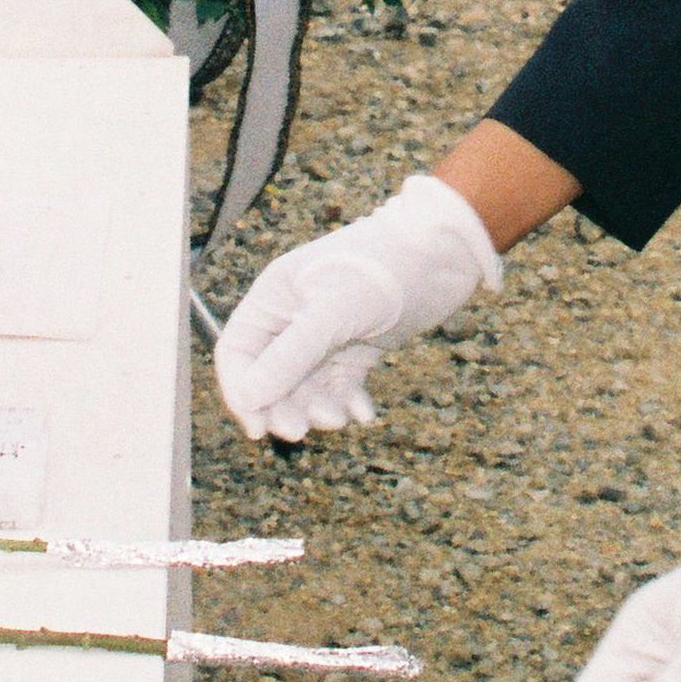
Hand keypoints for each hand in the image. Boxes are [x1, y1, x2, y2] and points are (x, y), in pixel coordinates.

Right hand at [212, 175, 499, 439]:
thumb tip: (249, 398)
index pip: (238, 353)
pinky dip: (348, 401)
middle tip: (300, 431)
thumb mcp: (331, 313)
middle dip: (282, 406)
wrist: (442, 250)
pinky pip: (341, 385)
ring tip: (341, 418)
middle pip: (270, 377)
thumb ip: (289, 357)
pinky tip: (364, 413)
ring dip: (318, 407)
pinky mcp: (358, 346)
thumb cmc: (381, 266)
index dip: (241, 392)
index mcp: (274, 298)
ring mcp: (327, 333)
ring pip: (307, 386)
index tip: (256, 428)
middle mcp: (294, 317)